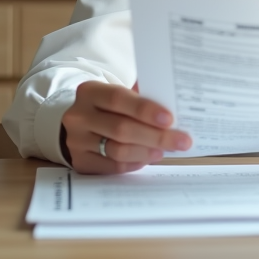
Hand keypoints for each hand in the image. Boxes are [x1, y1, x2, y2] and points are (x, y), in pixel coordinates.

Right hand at [61, 81, 191, 173]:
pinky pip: (112, 167)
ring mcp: (76, 141)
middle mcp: (79, 116)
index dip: (145, 109)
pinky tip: (148, 158)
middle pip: (121, 129)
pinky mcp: (80, 162)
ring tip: (164, 150)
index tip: (170, 119)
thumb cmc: (107, 107)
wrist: (78, 124)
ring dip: (147, 151)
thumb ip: (139, 98)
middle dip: (156, 136)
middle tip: (182, 141)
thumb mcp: (116, 94)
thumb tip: (174, 108)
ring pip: (118, 150)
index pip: (118, 99)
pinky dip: (134, 163)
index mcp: (89, 92)